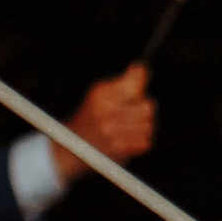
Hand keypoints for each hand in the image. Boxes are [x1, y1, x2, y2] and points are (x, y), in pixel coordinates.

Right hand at [55, 64, 155, 180]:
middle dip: (143, 106)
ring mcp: (114, 137)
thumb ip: (124, 81)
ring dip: (143, 124)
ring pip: (148, 125)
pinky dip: (139, 140)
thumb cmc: (92, 114)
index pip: (134, 85)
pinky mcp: (121, 152)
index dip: (139, 83)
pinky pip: (146, 141)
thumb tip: (142, 68)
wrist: (73, 147)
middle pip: (148, 107)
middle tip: (134, 108)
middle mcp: (107, 117)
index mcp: (102, 98)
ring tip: (129, 124)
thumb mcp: (100, 93)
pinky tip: (127, 137)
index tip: (136, 87)